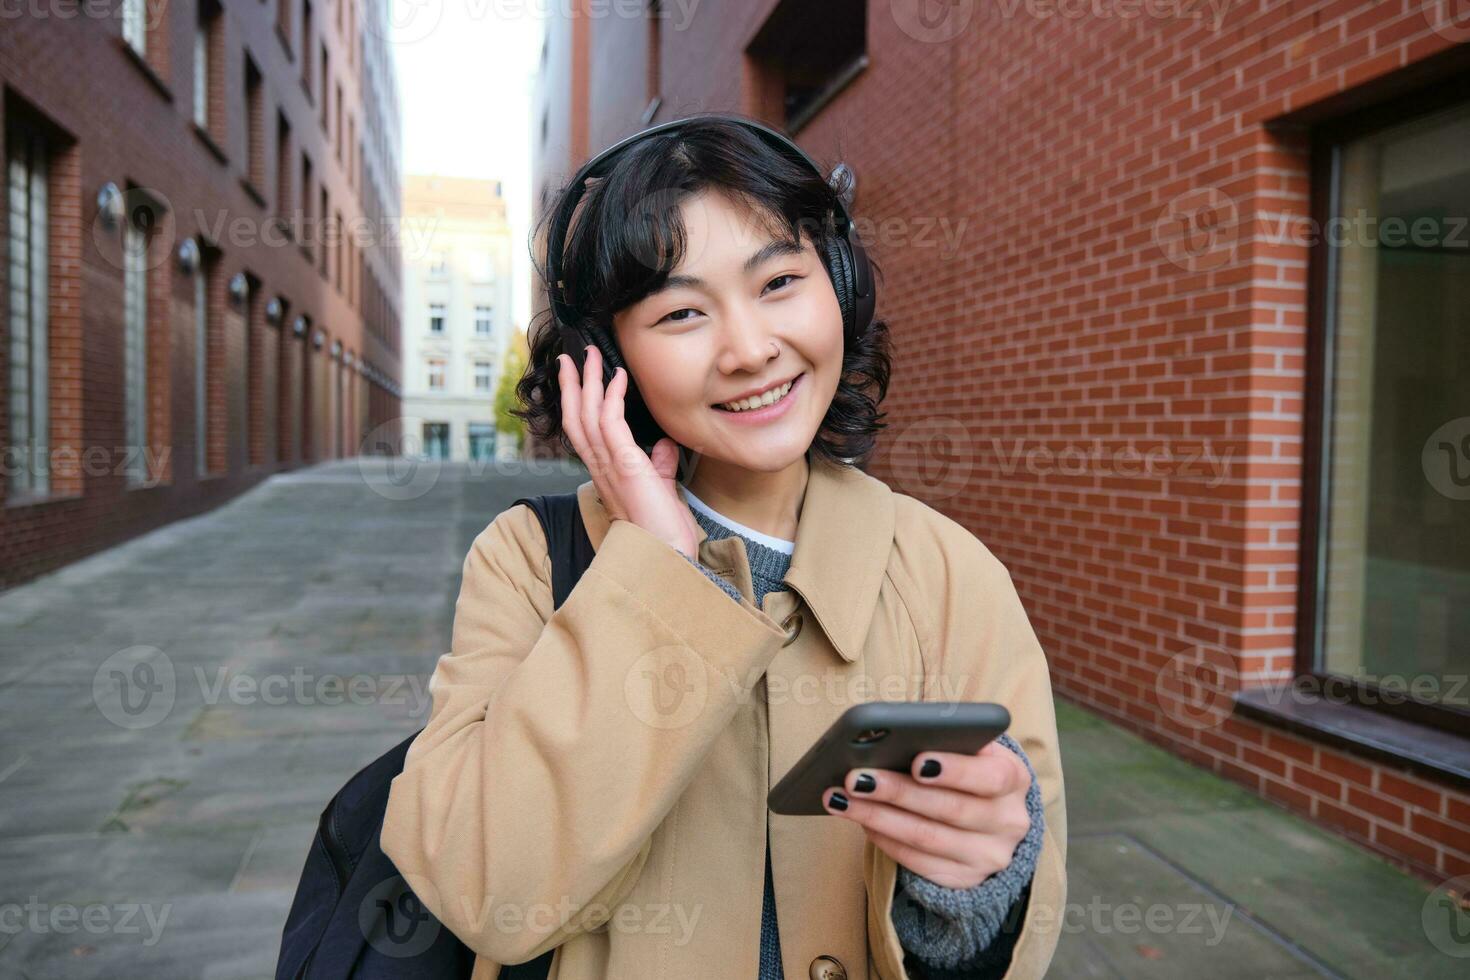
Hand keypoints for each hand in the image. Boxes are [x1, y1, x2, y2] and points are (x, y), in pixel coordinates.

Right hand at [558, 344, 700, 558]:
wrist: (667, 553)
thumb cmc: (662, 528)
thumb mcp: (659, 487)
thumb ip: (658, 464)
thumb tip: (663, 443)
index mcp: (604, 471)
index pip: (583, 430)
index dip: (577, 402)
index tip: (578, 378)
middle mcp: (599, 467)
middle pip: (575, 417)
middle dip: (573, 384)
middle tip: (573, 356)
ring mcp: (608, 465)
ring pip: (587, 415)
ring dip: (588, 381)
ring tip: (590, 355)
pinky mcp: (624, 464)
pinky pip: (610, 422)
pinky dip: (612, 397)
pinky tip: (618, 377)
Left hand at [821, 740, 1031, 888]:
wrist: (990, 818)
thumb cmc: (968, 770)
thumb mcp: (972, 751)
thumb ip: (946, 743)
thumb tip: (891, 738)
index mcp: (1014, 778)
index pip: (990, 776)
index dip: (955, 770)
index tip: (917, 761)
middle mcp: (1009, 821)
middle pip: (949, 809)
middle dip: (897, 792)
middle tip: (856, 777)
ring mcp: (989, 856)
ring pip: (927, 838)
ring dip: (878, 816)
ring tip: (842, 799)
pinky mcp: (965, 879)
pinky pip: (918, 863)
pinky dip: (885, 840)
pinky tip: (861, 821)